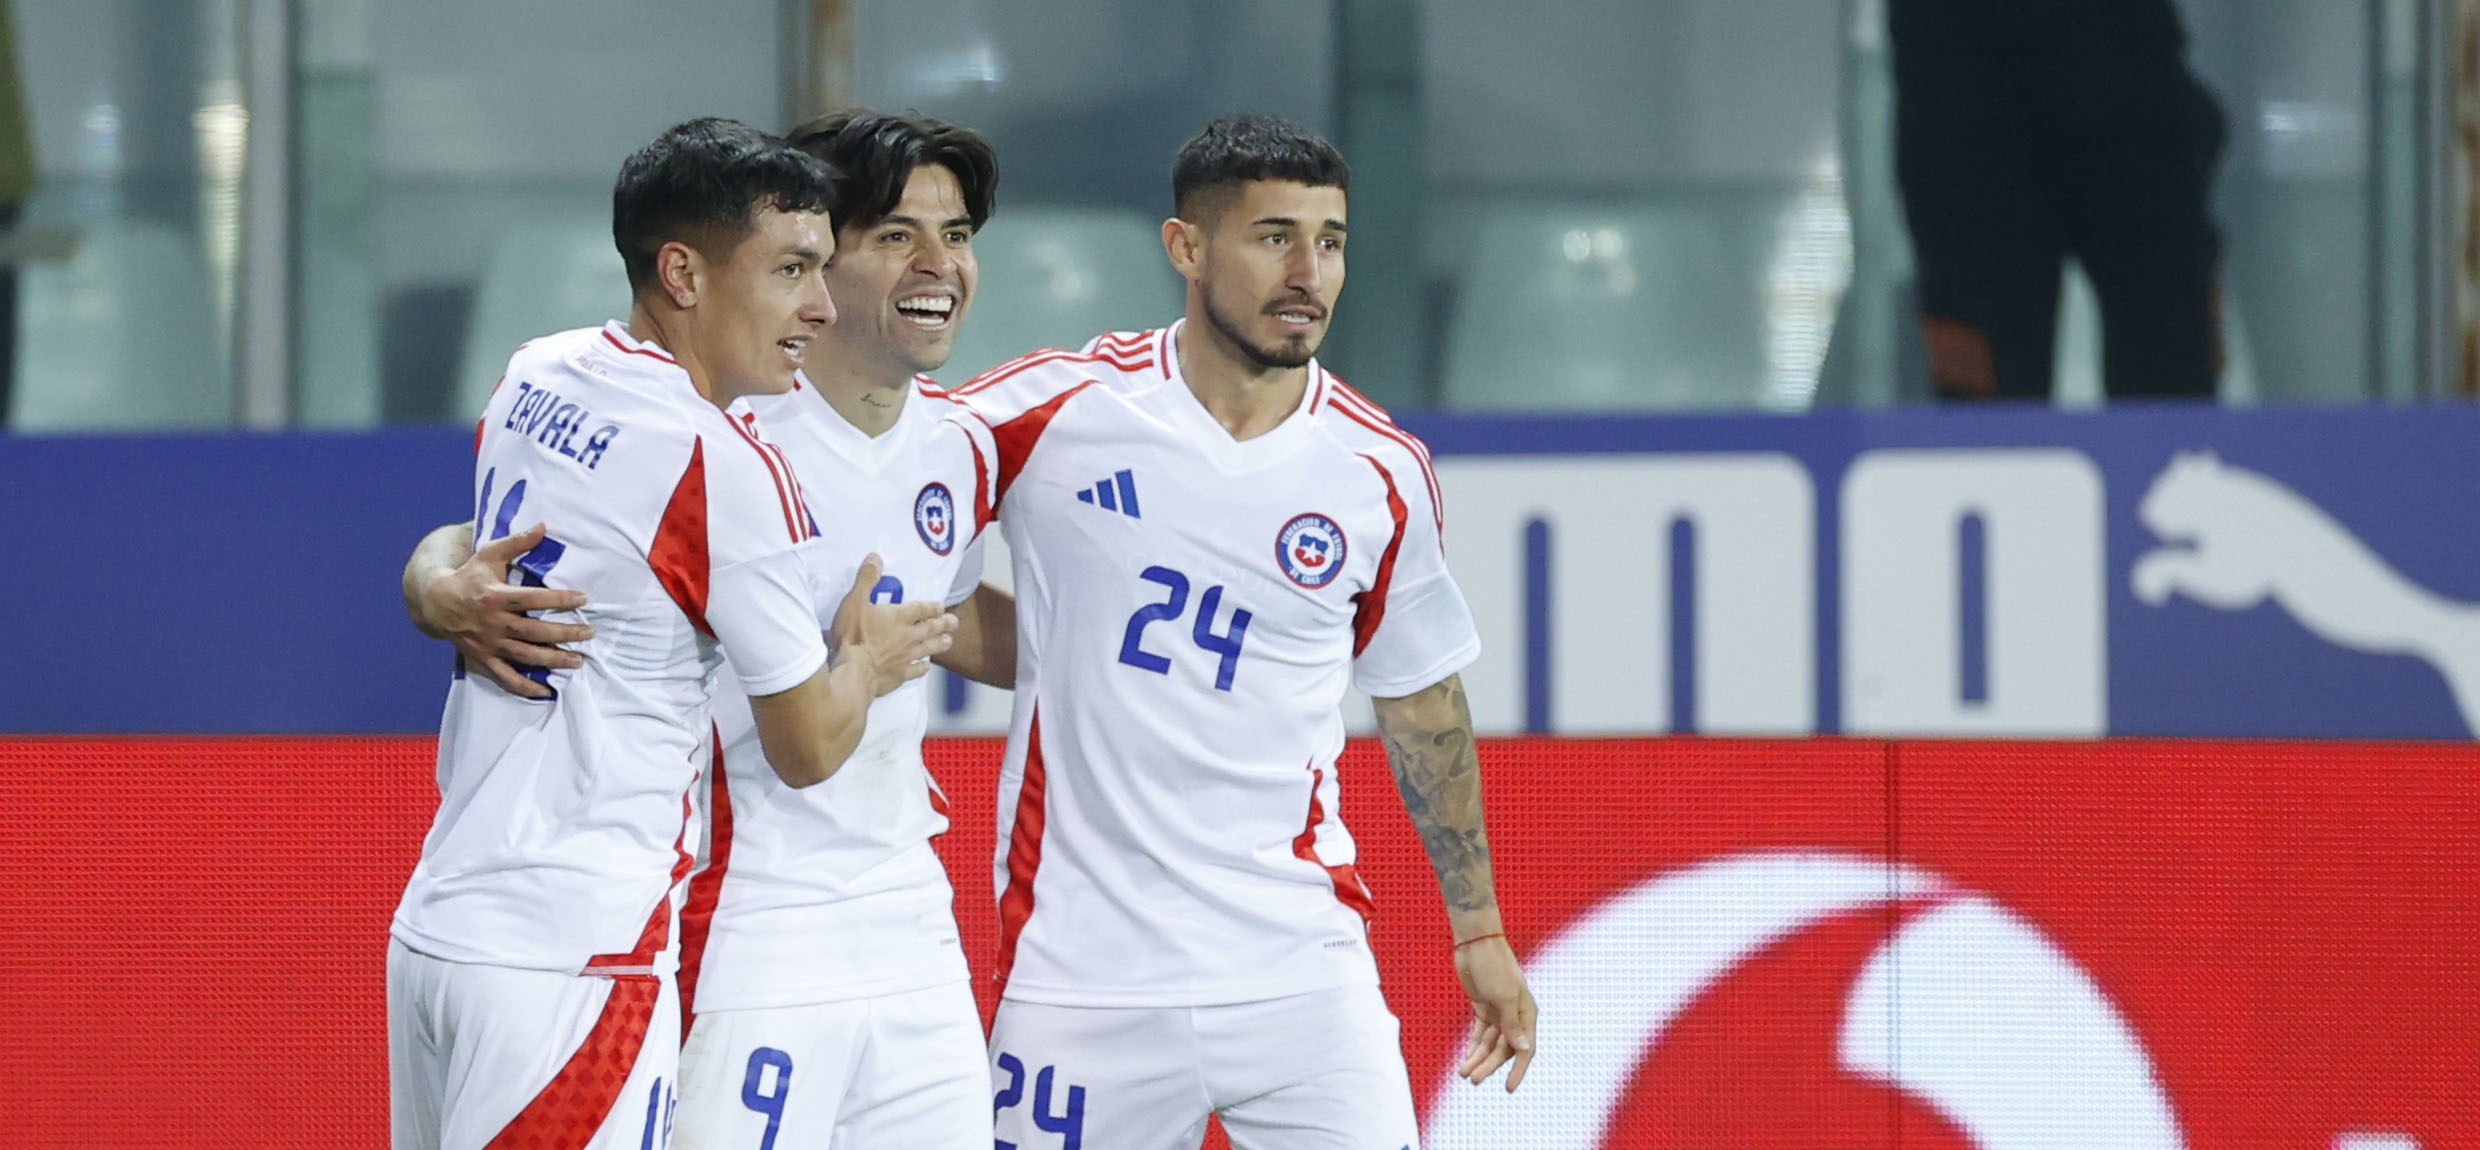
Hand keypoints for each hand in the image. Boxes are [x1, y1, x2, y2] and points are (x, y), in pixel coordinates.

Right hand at [419, 523, 592, 698]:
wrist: (435, 603)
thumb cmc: (469, 576)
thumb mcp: (489, 555)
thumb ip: (516, 543)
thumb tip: (543, 526)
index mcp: (496, 596)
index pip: (533, 599)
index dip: (559, 600)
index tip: (583, 599)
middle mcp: (493, 623)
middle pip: (534, 632)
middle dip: (564, 633)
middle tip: (590, 632)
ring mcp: (489, 644)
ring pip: (525, 656)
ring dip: (553, 660)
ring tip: (578, 661)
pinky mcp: (484, 659)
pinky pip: (506, 678)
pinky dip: (525, 687)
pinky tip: (547, 691)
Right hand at [829, 554, 955, 696]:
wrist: (854, 672)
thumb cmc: (853, 636)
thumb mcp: (855, 601)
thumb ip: (866, 579)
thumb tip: (876, 557)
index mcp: (898, 617)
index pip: (920, 609)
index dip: (932, 607)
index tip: (942, 606)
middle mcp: (907, 637)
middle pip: (929, 629)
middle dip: (942, 624)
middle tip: (955, 622)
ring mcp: (904, 657)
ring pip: (927, 649)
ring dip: (938, 644)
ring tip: (948, 641)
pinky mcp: (898, 676)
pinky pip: (914, 671)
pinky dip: (921, 668)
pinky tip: (926, 667)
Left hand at [1454, 935, 1536, 1090]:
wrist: (1476, 943)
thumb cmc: (1494, 965)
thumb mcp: (1503, 995)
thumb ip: (1512, 1024)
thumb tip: (1522, 1048)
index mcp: (1526, 1013)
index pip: (1525, 1048)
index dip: (1518, 1070)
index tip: (1509, 1089)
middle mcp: (1515, 1015)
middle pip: (1504, 1049)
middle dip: (1489, 1065)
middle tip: (1474, 1081)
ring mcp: (1499, 1013)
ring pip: (1490, 1044)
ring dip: (1478, 1059)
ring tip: (1464, 1074)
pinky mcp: (1483, 1008)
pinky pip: (1480, 1034)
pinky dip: (1473, 1047)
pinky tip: (1466, 1060)